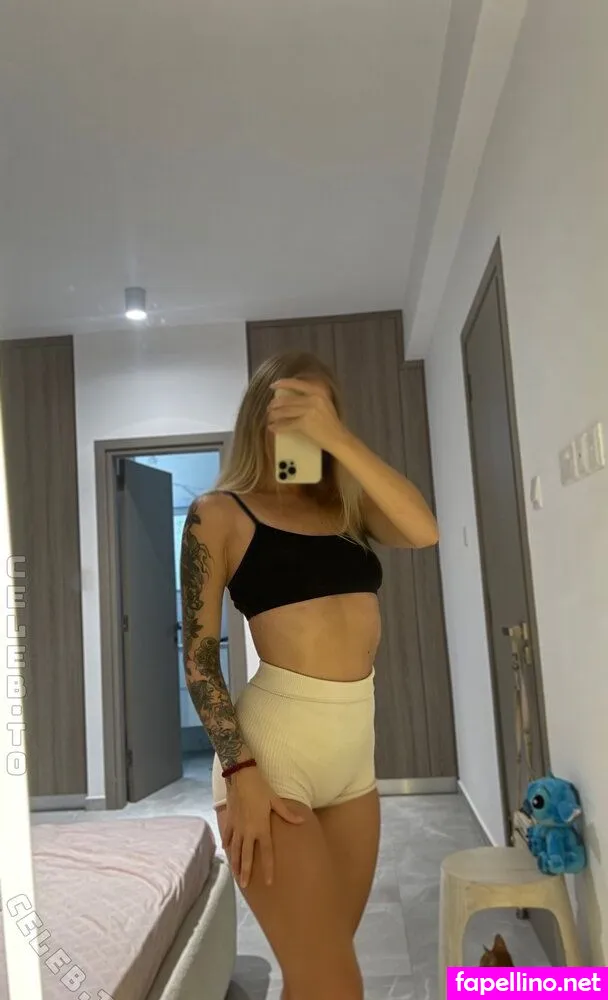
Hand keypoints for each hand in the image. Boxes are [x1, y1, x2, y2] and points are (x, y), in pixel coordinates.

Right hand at [221, 765, 303, 887]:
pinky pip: (227, 836)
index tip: (268, 882)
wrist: (240, 777)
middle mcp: (248, 832)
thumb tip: (302, 821)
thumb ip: (287, 814)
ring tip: (235, 874)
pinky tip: (226, 851)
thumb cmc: (260, 788)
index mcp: (261, 828)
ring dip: (235, 862)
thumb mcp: (275, 801)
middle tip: (244, 885)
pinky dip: (227, 844)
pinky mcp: (229, 821)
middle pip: (246, 856)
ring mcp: (237, 827)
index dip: (268, 868)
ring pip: (235, 849)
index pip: (266, 853)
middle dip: (245, 872)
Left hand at [268, 378, 347, 452]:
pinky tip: (272, 428)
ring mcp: (308, 411)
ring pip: (284, 412)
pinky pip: (286, 424)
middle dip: (274, 404)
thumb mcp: (324, 403)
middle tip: (269, 408)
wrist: (338, 438)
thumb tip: (290, 396)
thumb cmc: (330, 422)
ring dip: (274, 415)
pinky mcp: (304, 424)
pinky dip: (277, 427)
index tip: (272, 386)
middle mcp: (313, 399)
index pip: (297, 384)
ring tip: (270, 418)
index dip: (282, 383)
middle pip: (287, 400)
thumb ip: (311, 397)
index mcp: (318, 391)